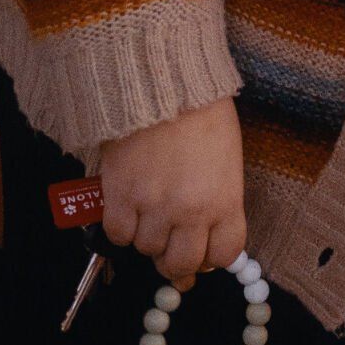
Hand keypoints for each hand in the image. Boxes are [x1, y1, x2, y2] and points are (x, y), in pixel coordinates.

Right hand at [99, 96, 246, 290]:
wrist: (162, 81)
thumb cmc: (201, 111)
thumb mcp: (226, 157)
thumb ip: (219, 199)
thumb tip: (205, 231)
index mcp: (225, 200)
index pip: (225, 254)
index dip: (213, 256)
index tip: (204, 249)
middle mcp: (190, 212)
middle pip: (181, 264)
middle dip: (177, 259)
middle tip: (171, 244)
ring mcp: (153, 207)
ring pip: (147, 249)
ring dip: (148, 235)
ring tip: (150, 207)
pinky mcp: (120, 197)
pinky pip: (118, 234)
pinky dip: (122, 226)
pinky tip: (128, 206)